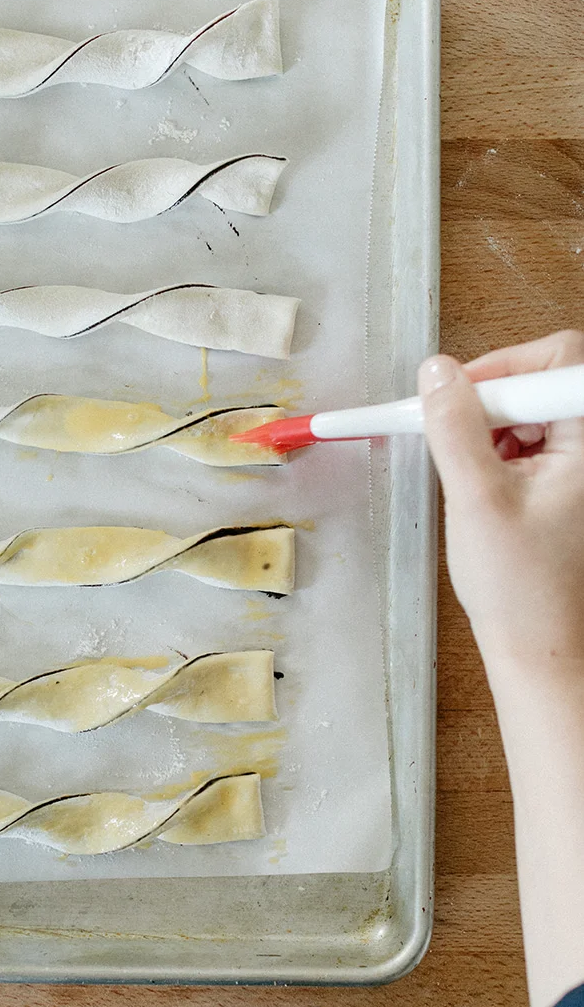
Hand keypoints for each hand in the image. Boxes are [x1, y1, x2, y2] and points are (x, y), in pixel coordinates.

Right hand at [417, 329, 583, 677]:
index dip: (501, 366)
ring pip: (538, 412)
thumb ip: (455, 427)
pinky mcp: (575, 485)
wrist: (544, 649)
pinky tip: (488, 491)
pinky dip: (505, 454)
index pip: (559, 357)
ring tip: (476, 481)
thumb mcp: (477, 499)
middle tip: (456, 440)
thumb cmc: (524, 590)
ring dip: (496, 432)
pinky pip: (539, 442)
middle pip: (546, 382)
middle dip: (493, 404)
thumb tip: (437, 373)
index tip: (454, 394)